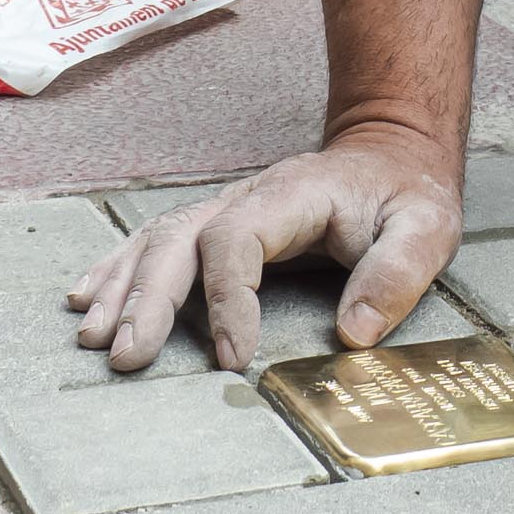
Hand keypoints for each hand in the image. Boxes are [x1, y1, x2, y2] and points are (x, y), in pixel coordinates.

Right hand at [66, 128, 458, 371]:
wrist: (392, 154)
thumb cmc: (405, 195)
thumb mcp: (425, 229)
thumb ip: (395, 276)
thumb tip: (353, 334)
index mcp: (290, 196)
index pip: (236, 241)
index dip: (227, 300)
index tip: (235, 359)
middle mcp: (246, 198)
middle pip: (179, 241)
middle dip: (147, 299)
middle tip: (125, 356)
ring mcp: (227, 209)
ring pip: (157, 241)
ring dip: (122, 288)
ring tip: (93, 336)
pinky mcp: (219, 225)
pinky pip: (157, 243)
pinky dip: (119, 270)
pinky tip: (88, 299)